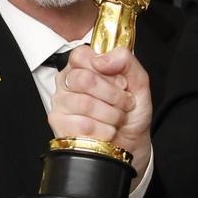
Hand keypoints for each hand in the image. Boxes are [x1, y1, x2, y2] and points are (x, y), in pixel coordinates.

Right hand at [48, 45, 152, 175]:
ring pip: (85, 103)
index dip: (105, 68)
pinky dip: (105, 130)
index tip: (121, 81)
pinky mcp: (59, 124)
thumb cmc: (131, 111)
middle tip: (125, 102)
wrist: (132, 142)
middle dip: (114, 95)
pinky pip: (84, 124)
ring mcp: (61, 103)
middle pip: (84, 79)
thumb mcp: (138, 83)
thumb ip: (126, 61)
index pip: (81, 55)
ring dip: (112, 114)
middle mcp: (68, 82)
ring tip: (117, 117)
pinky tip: (107, 129)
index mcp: (84, 66)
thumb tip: (105, 58)